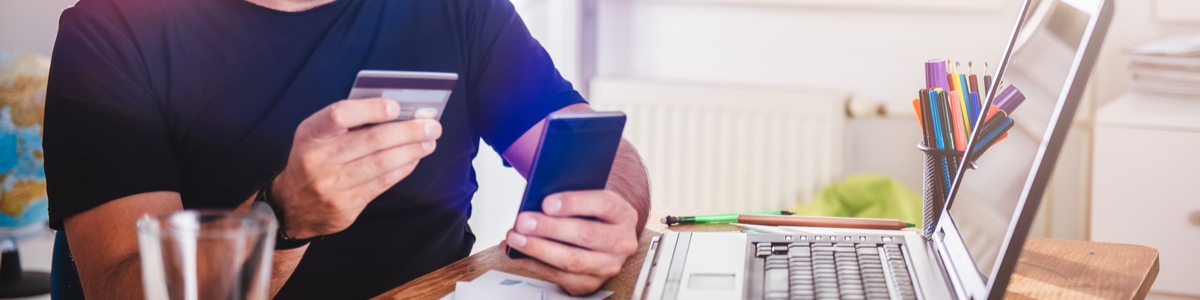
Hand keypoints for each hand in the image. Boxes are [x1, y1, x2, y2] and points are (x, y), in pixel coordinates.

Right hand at [272, 98, 441, 238]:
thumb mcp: (318, 137)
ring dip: (411, 151)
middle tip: (432, 125)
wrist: (292, 207)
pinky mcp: (346, 206)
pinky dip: (403, 169)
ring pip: (381, 164)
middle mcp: (318, 159)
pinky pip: (382, 184)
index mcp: (310, 134)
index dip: (370, 109)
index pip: (339, 115)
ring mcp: (331, 185)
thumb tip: (397, 111)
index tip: (396, 107)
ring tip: (429, 142)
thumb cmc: (314, 160)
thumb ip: (349, 123)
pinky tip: (414, 159)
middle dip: (407, 131)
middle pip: (371, 141)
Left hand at [502, 190, 639, 295]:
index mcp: (623, 214)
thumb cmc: (593, 216)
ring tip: (516, 238)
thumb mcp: (590, 200)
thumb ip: (570, 198)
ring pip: (572, 260)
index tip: (547, 203)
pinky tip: (519, 254)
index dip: (574, 203)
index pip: (603, 205)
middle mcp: (621, 242)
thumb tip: (537, 201)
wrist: (605, 240)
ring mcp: (608, 266)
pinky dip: (535, 264)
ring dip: (538, 249)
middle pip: (586, 235)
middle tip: (524, 222)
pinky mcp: (591, 283)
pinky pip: (560, 277)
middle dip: (550, 228)